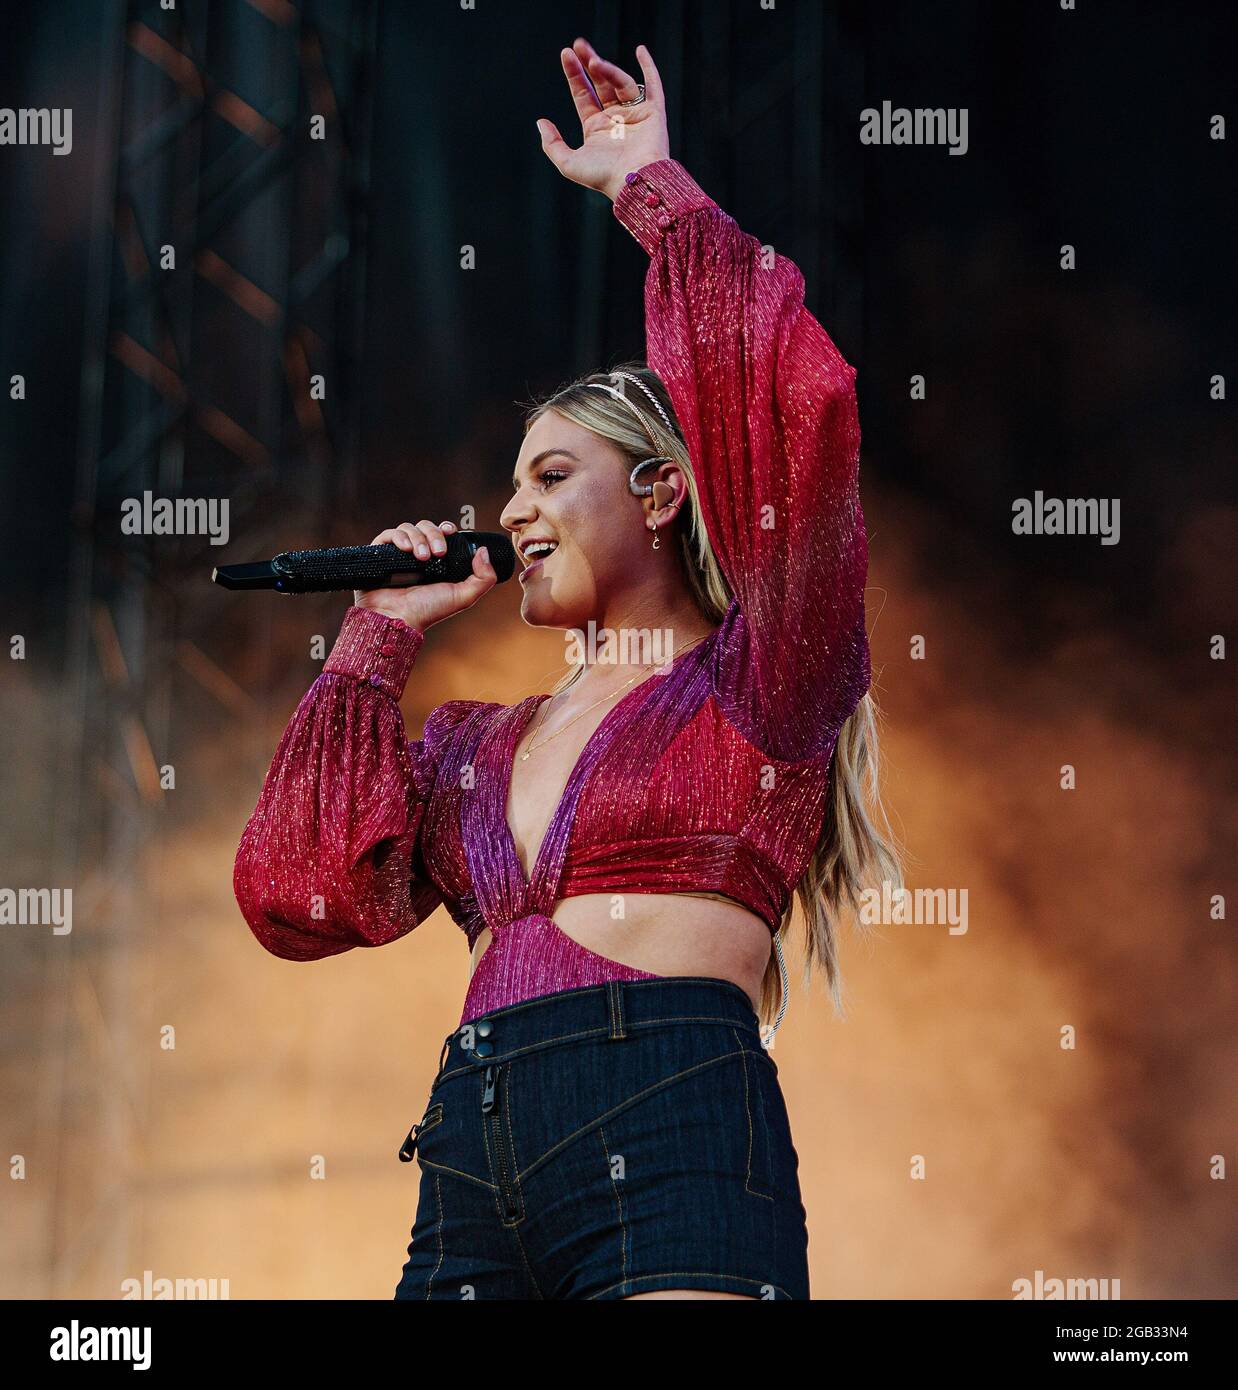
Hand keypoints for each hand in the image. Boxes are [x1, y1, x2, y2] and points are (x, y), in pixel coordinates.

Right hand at [353, 520, 497, 631]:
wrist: (398, 618)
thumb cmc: (428, 611)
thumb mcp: (463, 596)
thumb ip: (483, 578)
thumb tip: (484, 551)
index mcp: (436, 561)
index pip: (441, 533)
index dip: (446, 529)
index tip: (450, 533)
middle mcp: (417, 554)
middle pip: (426, 527)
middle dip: (434, 534)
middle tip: (437, 553)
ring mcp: (398, 554)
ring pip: (408, 528)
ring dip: (418, 538)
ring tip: (421, 558)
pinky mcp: (380, 554)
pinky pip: (388, 535)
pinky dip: (398, 537)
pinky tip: (405, 549)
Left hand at [536, 38, 669, 200]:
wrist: (634, 181)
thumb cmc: (603, 176)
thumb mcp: (568, 163)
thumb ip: (552, 144)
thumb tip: (540, 122)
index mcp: (596, 129)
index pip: (584, 95)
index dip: (574, 75)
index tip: (566, 54)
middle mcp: (616, 120)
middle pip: (601, 84)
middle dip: (590, 63)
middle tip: (579, 45)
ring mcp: (635, 115)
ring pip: (620, 83)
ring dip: (608, 70)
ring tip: (594, 63)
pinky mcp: (654, 113)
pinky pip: (653, 86)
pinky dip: (649, 68)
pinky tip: (640, 50)